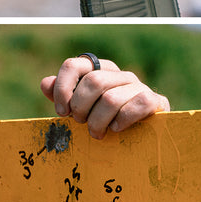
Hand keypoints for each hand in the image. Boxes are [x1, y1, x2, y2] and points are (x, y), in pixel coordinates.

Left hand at [40, 56, 169, 138]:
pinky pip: (136, 105)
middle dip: (81, 108)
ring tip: (97, 133)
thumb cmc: (107, 122)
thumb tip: (45, 83)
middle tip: (81, 123)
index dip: (63, 88)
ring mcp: (138, 86)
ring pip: (111, 98)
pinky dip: (122, 121)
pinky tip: (117, 129)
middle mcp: (119, 74)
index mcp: (99, 70)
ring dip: (99, 121)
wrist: (143, 137)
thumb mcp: (82, 110)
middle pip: (93, 82)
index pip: (74, 65)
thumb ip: (64, 96)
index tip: (61, 111)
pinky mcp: (155, 101)